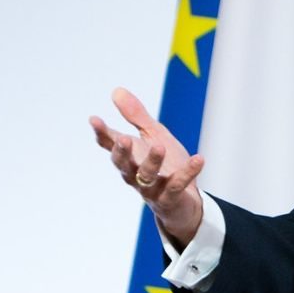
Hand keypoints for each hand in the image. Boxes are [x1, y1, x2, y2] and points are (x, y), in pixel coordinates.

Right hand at [90, 87, 204, 246]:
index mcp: (130, 156)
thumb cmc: (166, 165)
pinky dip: (188, 172)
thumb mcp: (153, 136)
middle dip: (122, 153)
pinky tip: (199, 159)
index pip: (111, 144)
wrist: (184, 201)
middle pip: (124, 165)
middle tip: (124, 139)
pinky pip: (178, 185)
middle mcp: (135, 174)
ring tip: (159, 146)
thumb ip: (136, 116)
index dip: (102, 133)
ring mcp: (152, 188)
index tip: (94, 119)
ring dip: (152, 162)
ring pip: (147, 176)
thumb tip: (117, 91)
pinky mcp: (170, 198)